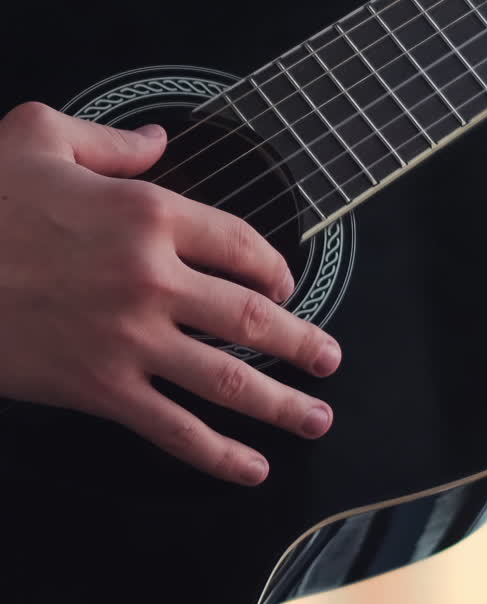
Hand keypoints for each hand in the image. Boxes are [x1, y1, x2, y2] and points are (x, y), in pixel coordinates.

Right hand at [0, 102, 341, 484]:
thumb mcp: (39, 135)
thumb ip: (111, 141)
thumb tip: (157, 139)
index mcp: (146, 212)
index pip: (241, 243)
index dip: (275, 266)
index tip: (287, 284)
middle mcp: (152, 278)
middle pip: (252, 316)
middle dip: (304, 342)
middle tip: (331, 357)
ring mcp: (130, 339)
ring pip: (228, 379)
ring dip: (284, 403)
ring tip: (317, 417)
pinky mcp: (100, 388)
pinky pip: (173, 429)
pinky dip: (218, 455)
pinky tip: (251, 467)